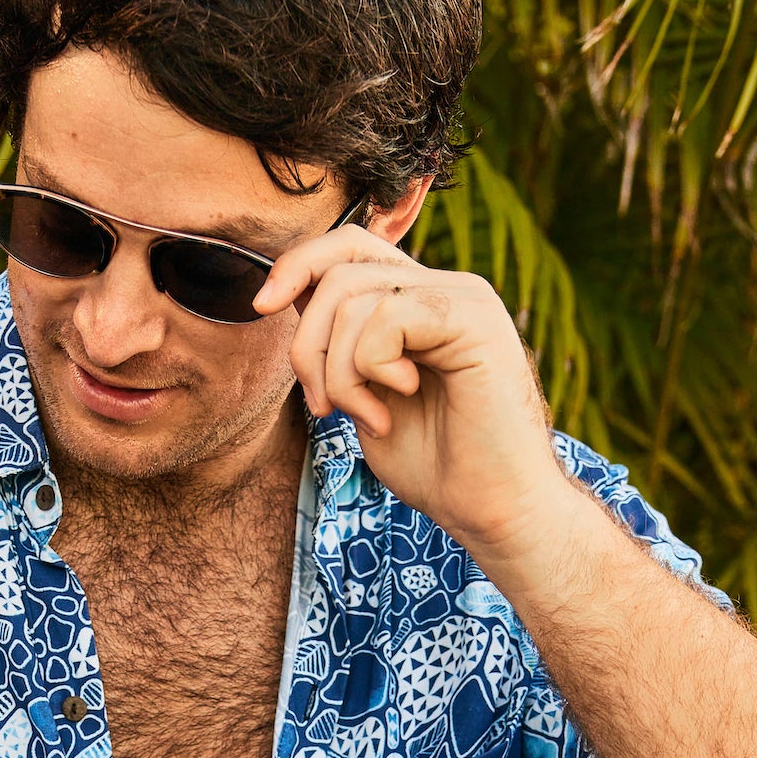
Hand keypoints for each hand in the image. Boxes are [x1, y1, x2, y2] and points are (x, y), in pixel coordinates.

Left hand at [256, 225, 578, 566]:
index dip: (297, 265)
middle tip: (323, 405)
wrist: (495, 509)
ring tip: (367, 417)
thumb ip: (339, 346)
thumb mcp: (366, 396)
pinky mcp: (474, 319)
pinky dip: (371, 367)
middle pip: (339, 266)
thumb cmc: (436, 465)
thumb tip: (286, 297)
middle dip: (307, 342)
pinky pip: (387, 316)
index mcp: (421, 302)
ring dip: (338, 370)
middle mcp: (445, 288)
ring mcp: (463, 299)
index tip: (261, 306)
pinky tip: (397, 402)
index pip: (349, 248)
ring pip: (354, 295)